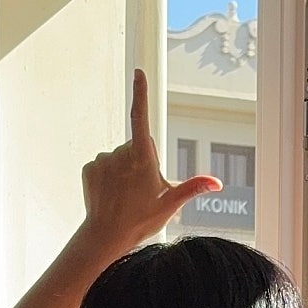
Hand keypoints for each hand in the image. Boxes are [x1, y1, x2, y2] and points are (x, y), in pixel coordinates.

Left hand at [80, 70, 219, 258]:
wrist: (104, 236)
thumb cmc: (141, 220)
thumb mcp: (171, 204)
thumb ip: (193, 187)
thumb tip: (217, 182)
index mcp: (142, 157)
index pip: (141, 117)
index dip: (140, 93)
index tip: (139, 72)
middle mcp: (120, 153)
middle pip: (136, 147)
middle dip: (140, 162)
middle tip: (141, 189)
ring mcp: (103, 159)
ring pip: (118, 157)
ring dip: (124, 170)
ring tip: (125, 195)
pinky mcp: (89, 168)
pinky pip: (103, 165)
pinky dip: (107, 176)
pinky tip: (111, 194)